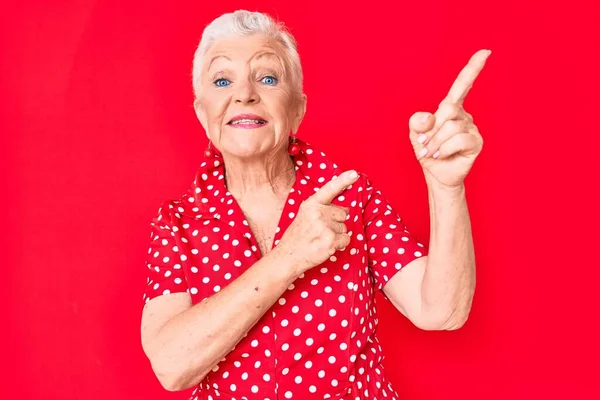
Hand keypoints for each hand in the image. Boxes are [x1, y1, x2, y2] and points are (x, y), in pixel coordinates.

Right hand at [277, 170, 358, 272]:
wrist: (288, 256)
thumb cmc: (297, 236)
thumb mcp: (305, 215)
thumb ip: (322, 209)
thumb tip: (346, 209)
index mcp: (311, 204)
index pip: (330, 189)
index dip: (343, 180)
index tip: (354, 174)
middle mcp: (318, 213)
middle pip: (343, 213)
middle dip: (336, 222)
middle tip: (321, 230)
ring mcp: (325, 227)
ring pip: (345, 227)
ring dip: (337, 234)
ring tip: (321, 239)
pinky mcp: (330, 241)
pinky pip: (346, 239)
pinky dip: (340, 244)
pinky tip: (326, 246)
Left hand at [409, 49, 490, 188]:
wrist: (435, 174)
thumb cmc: (428, 151)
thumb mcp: (415, 134)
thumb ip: (417, 121)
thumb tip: (430, 118)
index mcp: (451, 108)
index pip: (462, 85)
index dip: (473, 69)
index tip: (485, 52)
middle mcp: (464, 115)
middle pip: (447, 109)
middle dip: (431, 129)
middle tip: (424, 144)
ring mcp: (472, 129)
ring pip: (451, 127)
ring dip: (435, 142)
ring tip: (432, 152)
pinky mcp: (476, 143)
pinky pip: (458, 139)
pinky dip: (444, 149)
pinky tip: (441, 155)